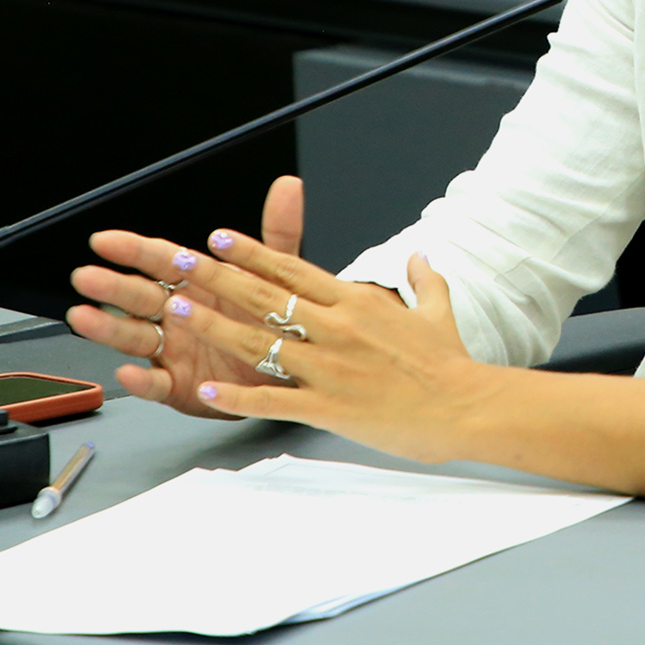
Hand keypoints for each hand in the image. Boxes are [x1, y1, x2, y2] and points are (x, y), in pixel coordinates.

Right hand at [66, 174, 310, 418]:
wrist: (292, 368)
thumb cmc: (275, 320)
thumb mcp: (280, 274)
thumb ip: (278, 232)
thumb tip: (289, 187)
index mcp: (198, 284)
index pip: (161, 260)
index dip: (133, 249)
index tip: (105, 239)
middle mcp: (180, 315)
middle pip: (140, 297)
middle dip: (111, 286)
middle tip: (86, 276)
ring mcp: (176, 351)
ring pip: (136, 337)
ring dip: (109, 328)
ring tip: (84, 318)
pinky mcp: (182, 386)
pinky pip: (158, 384)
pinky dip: (142, 380)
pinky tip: (128, 372)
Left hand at [81, 217, 484, 464]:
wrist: (466, 406)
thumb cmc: (451, 364)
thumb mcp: (438, 311)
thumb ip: (425, 279)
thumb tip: (420, 254)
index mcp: (358, 301)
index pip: (294, 268)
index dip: (253, 253)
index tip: (220, 238)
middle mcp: (338, 327)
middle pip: (266, 295)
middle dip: (217, 276)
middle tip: (178, 261)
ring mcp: (330, 367)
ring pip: (260, 341)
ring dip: (215, 326)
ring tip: (178, 312)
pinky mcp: (328, 406)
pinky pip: (273, 400)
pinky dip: (236, 398)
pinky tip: (206, 393)